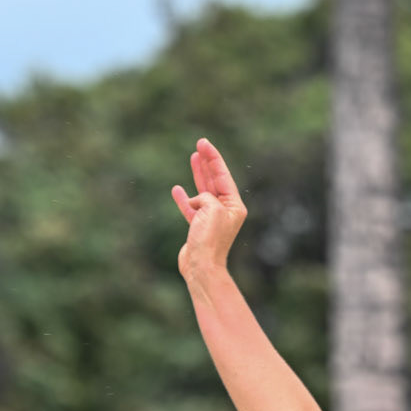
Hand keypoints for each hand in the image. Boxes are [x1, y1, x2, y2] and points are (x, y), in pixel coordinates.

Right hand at [171, 138, 247, 282]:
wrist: (201, 266)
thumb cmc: (210, 239)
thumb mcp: (212, 209)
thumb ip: (206, 197)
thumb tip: (195, 201)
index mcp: (234, 206)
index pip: (223, 176)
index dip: (213, 158)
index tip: (203, 143)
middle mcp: (225, 211)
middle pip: (215, 180)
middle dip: (208, 162)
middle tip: (200, 145)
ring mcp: (211, 220)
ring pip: (204, 191)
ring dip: (199, 175)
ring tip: (193, 158)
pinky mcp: (198, 229)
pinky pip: (191, 208)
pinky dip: (184, 198)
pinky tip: (177, 189)